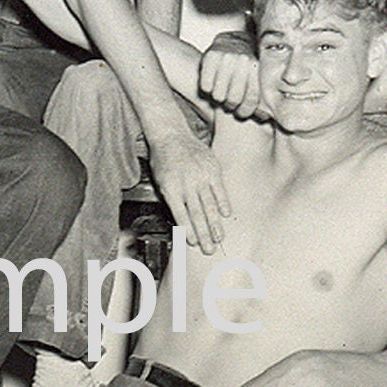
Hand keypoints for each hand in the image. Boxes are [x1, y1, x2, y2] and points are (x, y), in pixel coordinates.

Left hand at [146, 131, 231, 255]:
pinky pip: (219, 190)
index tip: (194, 243)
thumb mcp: (160, 182)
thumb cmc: (164, 160)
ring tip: (219, 238)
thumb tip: (182, 222)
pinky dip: (223, 203)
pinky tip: (226, 215)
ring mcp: (200, 176)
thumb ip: (172, 201)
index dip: (188, 230)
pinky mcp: (212, 169)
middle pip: (197, 214)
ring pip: (209, 205)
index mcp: (171, 189)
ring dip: (215, 224)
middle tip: (209, 250)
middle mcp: (186, 184)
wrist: (171, 136)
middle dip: (204, 234)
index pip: (181, 215)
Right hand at [198, 32, 263, 119]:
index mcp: (256, 67)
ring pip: (218, 95)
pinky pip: (206, 86)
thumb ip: (260, 95)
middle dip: (231, 105)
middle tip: (229, 102)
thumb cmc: (244, 66)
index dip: (245, 111)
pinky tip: (212, 84)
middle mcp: (243, 60)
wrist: (230, 41)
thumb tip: (265, 117)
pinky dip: (207, 90)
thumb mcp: (255, 76)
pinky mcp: (210, 56)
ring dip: (218, 98)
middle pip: (234, 99)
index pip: (251, 99)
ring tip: (221, 92)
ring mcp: (226, 57)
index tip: (241, 113)